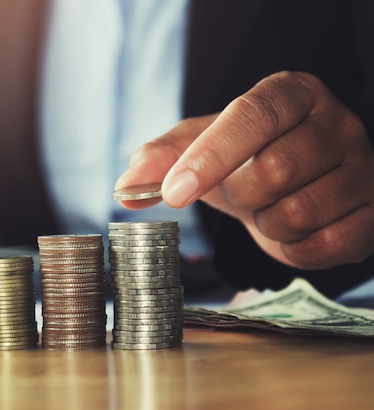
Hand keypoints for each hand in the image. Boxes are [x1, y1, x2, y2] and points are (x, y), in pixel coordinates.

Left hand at [115, 71, 373, 269]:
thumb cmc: (245, 159)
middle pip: (273, 171)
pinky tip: (291, 232)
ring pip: (296, 213)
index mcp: (290, 94)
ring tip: (269, 208)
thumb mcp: (200, 147)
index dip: (209, 157)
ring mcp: (363, 168)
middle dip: (239, 196)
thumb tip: (125, 189)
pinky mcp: (373, 214)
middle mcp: (336, 123)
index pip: (252, 116)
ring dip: (265, 225)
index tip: (173, 193)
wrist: (298, 183)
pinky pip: (323, 247)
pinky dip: (292, 250)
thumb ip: (161, 158)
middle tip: (241, 193)